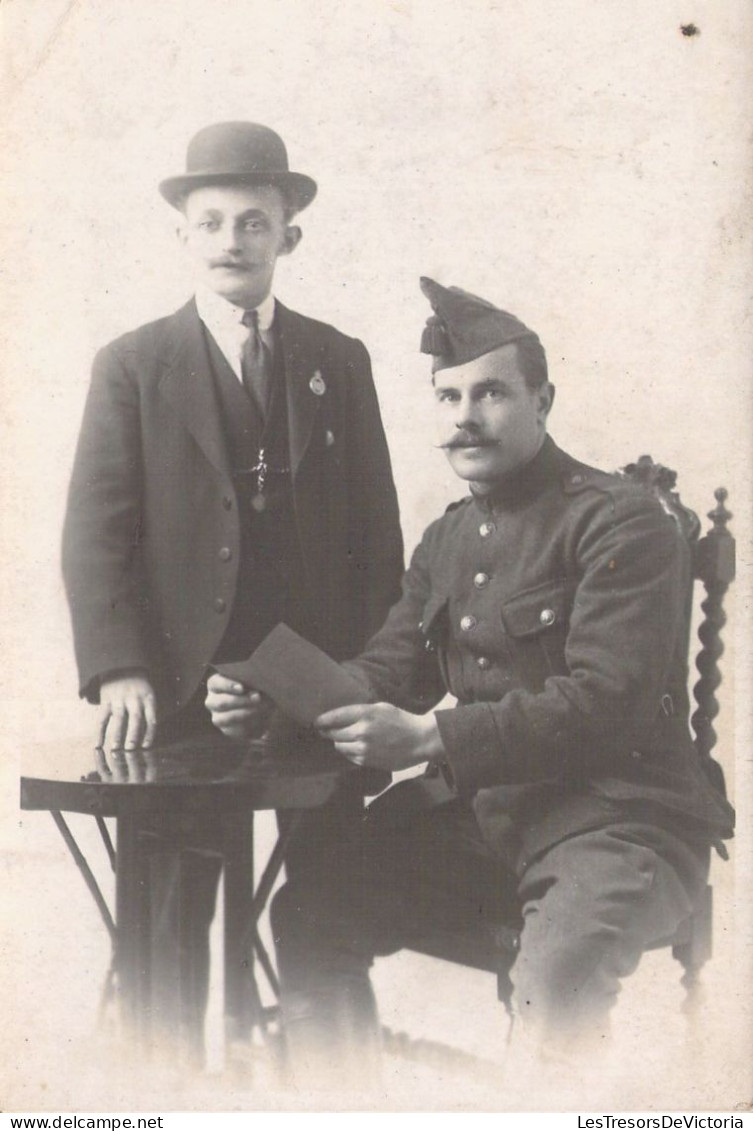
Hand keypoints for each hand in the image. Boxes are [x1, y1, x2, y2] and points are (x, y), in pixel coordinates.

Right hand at [98, 669, 156, 751]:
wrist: (121, 665)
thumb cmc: (138, 685)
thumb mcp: (148, 693)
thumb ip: (149, 711)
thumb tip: (148, 736)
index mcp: (148, 698)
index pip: (151, 718)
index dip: (149, 734)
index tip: (146, 746)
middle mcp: (134, 698)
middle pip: (136, 718)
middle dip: (133, 735)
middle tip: (131, 750)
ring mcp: (119, 698)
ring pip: (119, 719)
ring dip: (117, 735)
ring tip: (116, 749)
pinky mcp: (106, 699)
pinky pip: (103, 717)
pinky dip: (100, 732)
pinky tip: (98, 744)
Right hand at [205, 672, 272, 738]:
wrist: (263, 708)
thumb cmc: (256, 688)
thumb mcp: (254, 683)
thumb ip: (252, 684)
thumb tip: (254, 694)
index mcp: (215, 684)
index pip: (216, 683)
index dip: (228, 685)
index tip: (241, 688)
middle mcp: (212, 701)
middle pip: (221, 703)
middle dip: (241, 701)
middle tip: (257, 697)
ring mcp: (217, 717)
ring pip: (225, 718)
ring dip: (245, 713)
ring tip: (261, 708)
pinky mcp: (227, 729)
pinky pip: (233, 730)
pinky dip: (248, 725)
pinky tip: (259, 719)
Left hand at [315, 702, 443, 771]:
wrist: (419, 740)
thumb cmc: (402, 721)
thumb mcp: (382, 707)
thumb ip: (361, 710)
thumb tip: (341, 716)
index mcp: (365, 714)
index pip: (334, 717)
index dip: (321, 720)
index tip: (316, 722)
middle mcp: (362, 731)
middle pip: (333, 733)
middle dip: (329, 732)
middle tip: (326, 731)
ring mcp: (363, 748)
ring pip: (339, 746)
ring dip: (340, 742)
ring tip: (346, 738)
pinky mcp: (366, 761)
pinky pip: (349, 756)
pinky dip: (349, 752)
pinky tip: (357, 747)